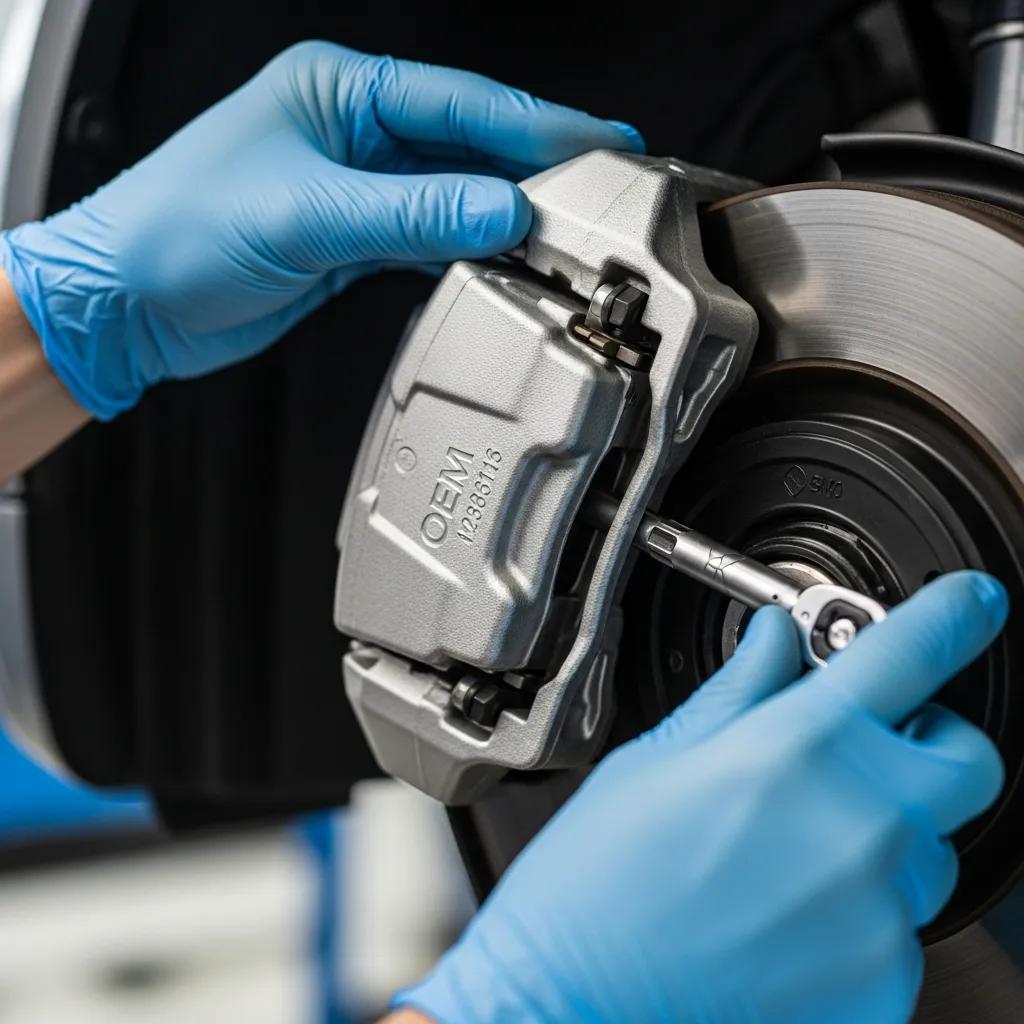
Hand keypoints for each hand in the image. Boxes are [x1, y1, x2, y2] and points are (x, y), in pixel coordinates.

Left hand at [0, 42, 641, 419]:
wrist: (128, 302)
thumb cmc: (178, 231)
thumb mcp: (305, 214)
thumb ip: (411, 215)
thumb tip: (500, 210)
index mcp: (337, 89)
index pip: (461, 102)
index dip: (537, 126)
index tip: (600, 146)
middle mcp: (352, 131)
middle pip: (466, 144)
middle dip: (535, 167)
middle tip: (604, 188)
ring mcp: (356, 186)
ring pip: (452, 195)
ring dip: (505, 215)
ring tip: (566, 231)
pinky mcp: (351, 239)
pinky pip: (428, 238)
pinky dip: (466, 252)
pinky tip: (502, 261)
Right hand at [397, 571, 1006, 1023]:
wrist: (575, 1004)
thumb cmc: (598, 884)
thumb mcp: (657, 759)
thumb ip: (738, 691)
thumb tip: (774, 640)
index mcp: (797, 746)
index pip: (912, 653)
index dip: (954, 613)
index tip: (971, 603)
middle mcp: (859, 824)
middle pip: (965, 759)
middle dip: (927, 740)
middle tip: (865, 749)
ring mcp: (880, 913)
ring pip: (928, 849)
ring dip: (881, 835)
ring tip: (790, 852)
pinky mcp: (883, 985)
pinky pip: (901, 928)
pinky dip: (858, 912)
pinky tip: (782, 914)